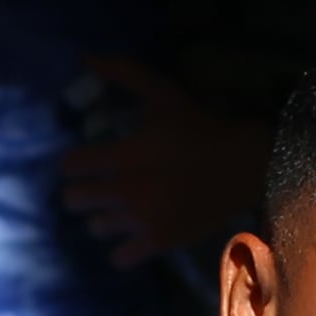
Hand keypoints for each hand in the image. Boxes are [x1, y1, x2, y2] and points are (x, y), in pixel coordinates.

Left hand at [58, 57, 266, 266]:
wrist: (242, 165)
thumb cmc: (199, 127)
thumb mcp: (163, 93)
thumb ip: (124, 73)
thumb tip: (85, 57)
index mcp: (125, 153)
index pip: (72, 165)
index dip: (73, 162)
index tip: (85, 160)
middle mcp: (128, 189)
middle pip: (74, 200)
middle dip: (82, 190)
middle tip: (101, 184)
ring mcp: (143, 219)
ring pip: (96, 227)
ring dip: (104, 216)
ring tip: (122, 206)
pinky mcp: (159, 242)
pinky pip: (119, 258)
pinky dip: (121, 248)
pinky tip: (133, 233)